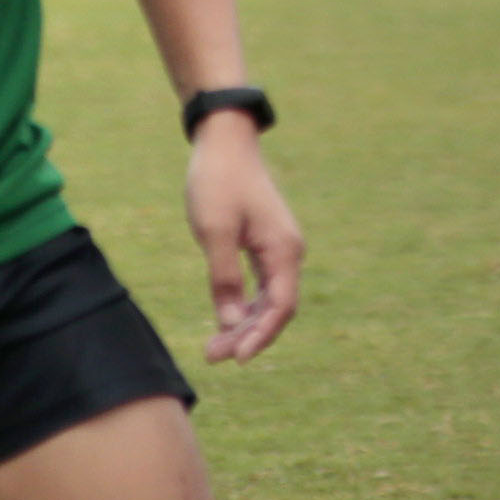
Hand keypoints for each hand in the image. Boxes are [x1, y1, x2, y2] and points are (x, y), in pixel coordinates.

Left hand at [185, 116, 303, 361]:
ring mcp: (278, 247)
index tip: (236, 359)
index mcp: (283, 249)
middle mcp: (288, 251)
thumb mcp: (214, 231)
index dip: (260, 336)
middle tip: (211, 355)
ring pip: (268, 299)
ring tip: (213, 347)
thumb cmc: (218, 181)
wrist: (224, 140)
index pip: (280, 307)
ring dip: (245, 324)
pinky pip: (261, 285)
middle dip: (248, 336)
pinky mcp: (264, 242)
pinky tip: (225, 318)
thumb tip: (232, 324)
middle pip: (276, 308)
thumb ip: (224, 278)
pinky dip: (245, 305)